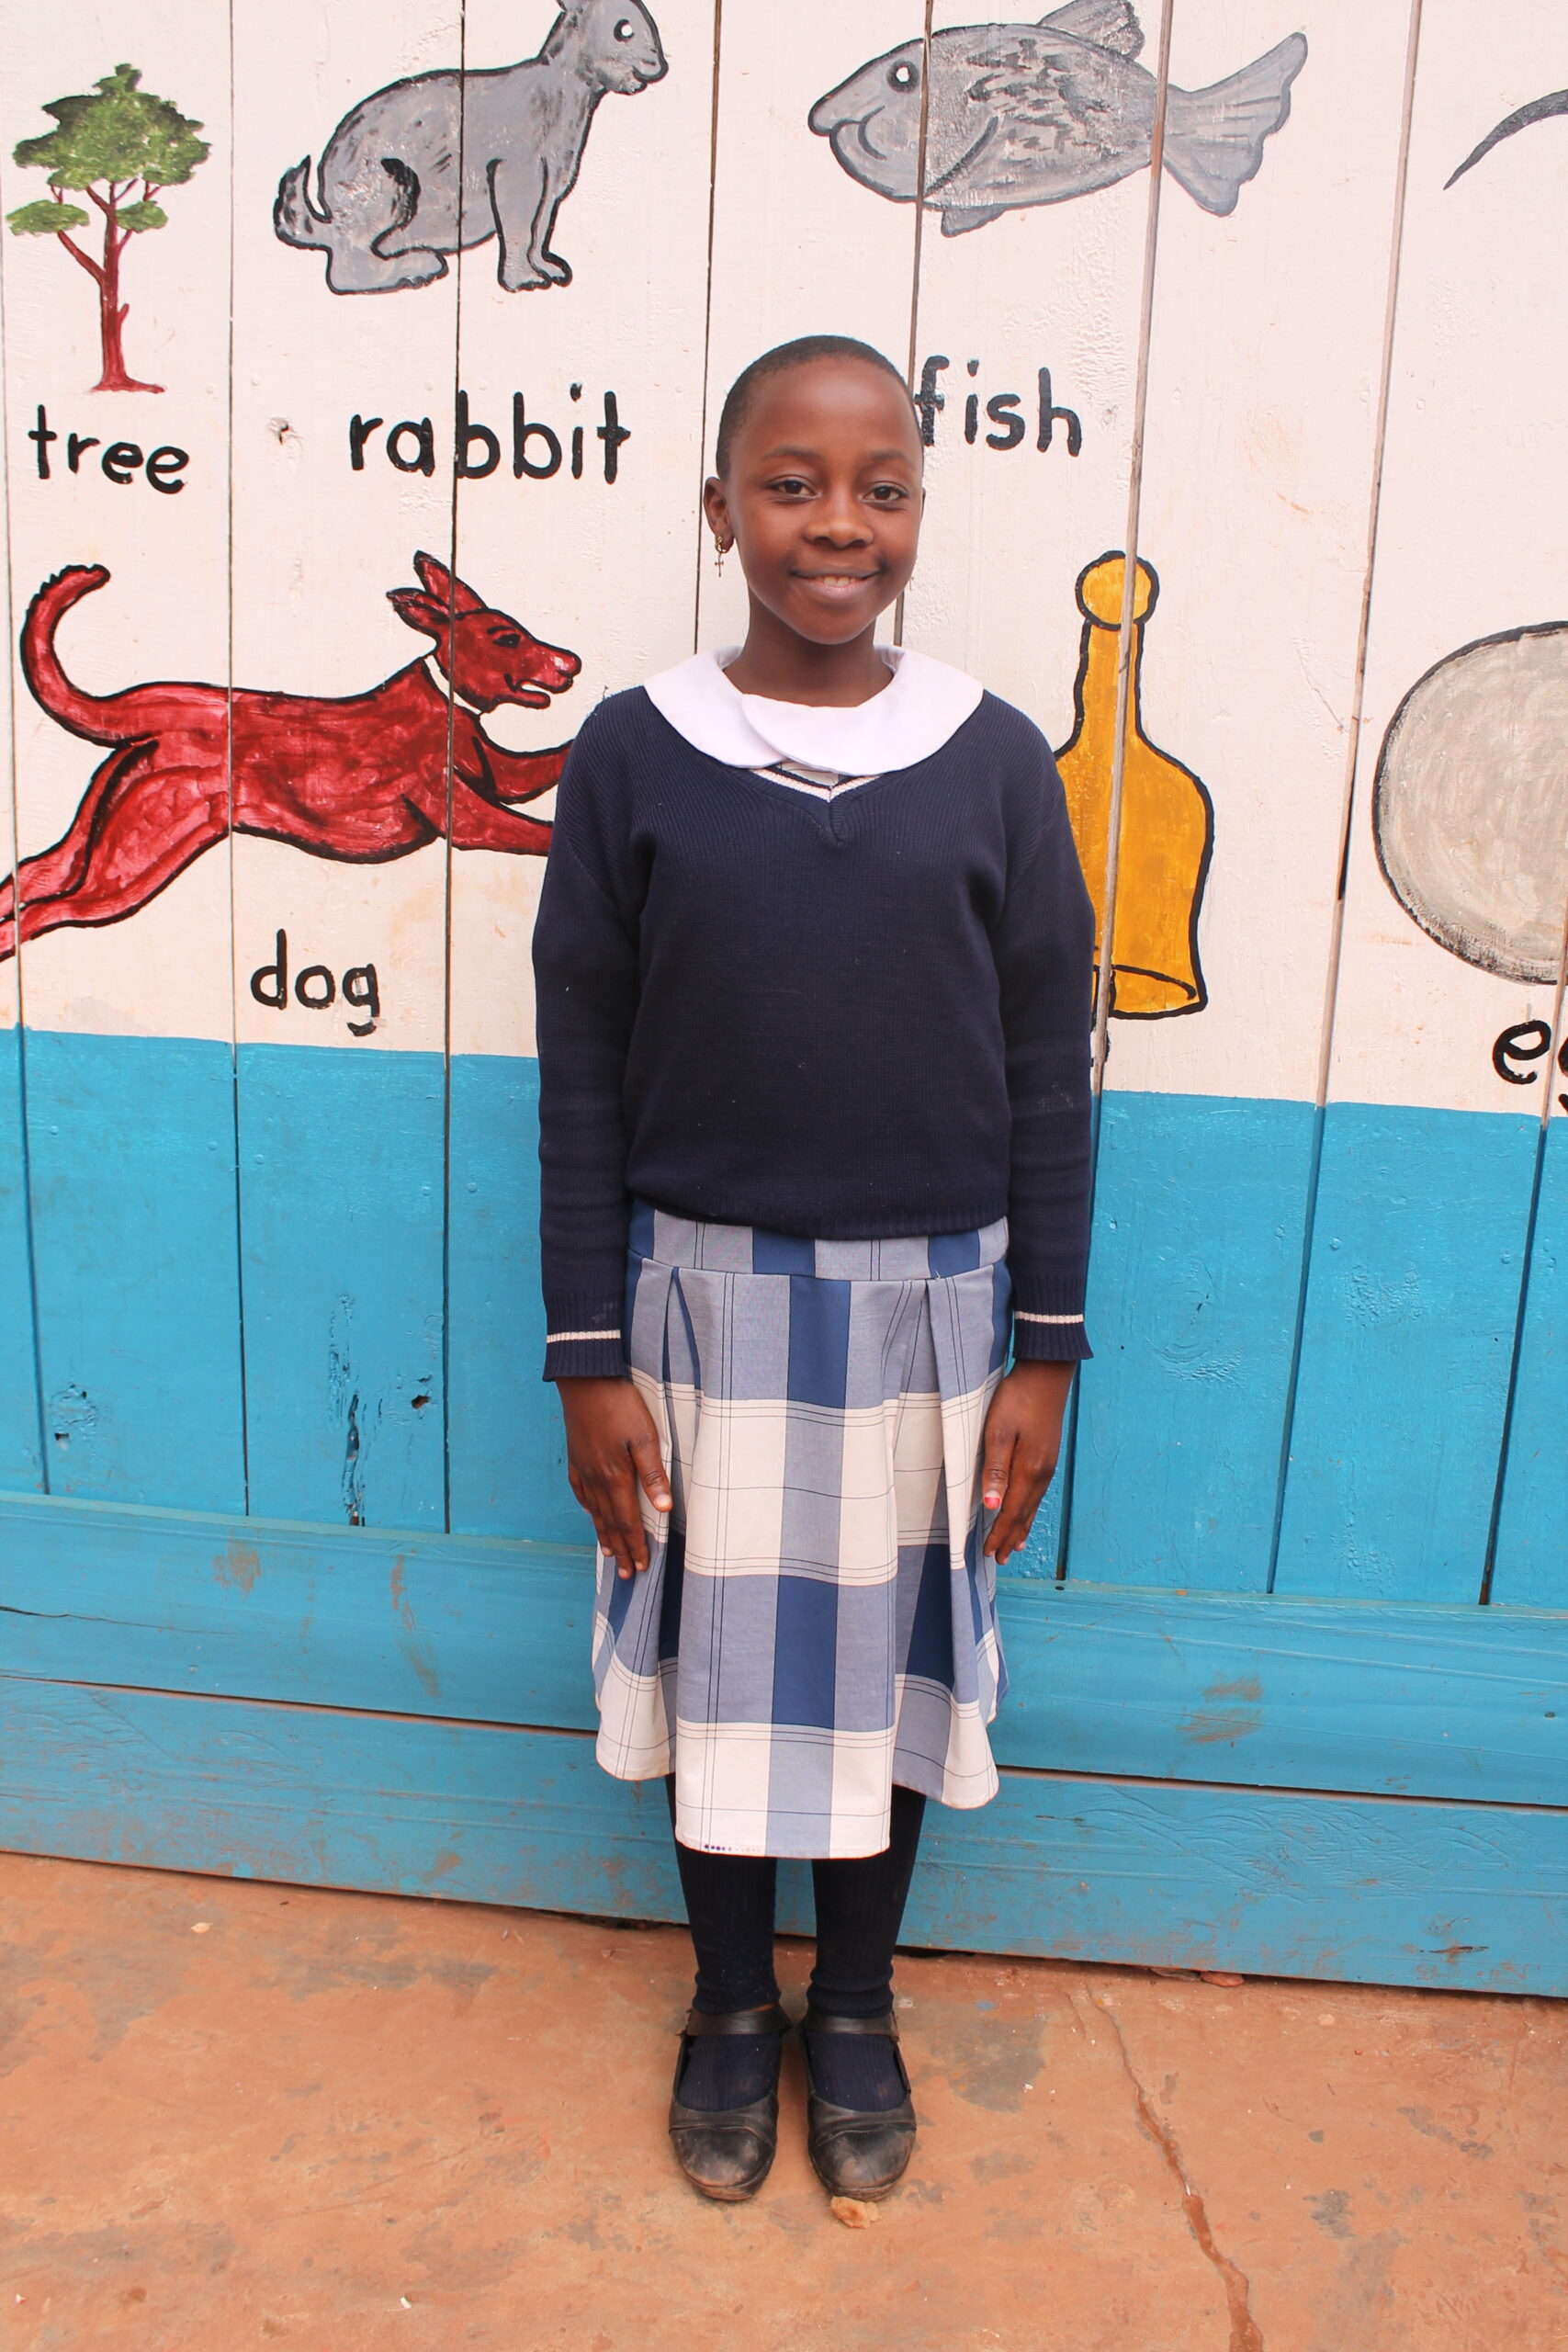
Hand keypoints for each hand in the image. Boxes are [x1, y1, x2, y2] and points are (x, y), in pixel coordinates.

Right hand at [558, 1377, 671, 1578]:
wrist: (586, 1381)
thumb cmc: (620, 1405)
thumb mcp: (646, 1436)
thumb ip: (654, 1473)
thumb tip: (664, 1509)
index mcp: (616, 1477)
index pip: (628, 1521)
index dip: (636, 1545)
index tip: (642, 1566)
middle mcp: (597, 1479)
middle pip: (610, 1523)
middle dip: (621, 1550)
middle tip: (628, 1574)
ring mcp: (583, 1468)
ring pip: (594, 1511)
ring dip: (603, 1535)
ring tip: (610, 1555)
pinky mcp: (575, 1457)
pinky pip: (580, 1490)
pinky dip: (587, 1507)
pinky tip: (589, 1513)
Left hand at [980, 1361, 1074, 1564]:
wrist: (1046, 1374)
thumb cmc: (1017, 1399)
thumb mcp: (998, 1432)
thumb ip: (995, 1470)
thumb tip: (992, 1506)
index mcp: (1028, 1471)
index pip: (1010, 1512)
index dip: (999, 1534)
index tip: (987, 1553)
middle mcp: (1041, 1473)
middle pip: (1023, 1514)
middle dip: (1010, 1538)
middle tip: (1000, 1559)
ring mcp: (1047, 1465)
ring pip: (1032, 1505)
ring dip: (1021, 1527)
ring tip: (1015, 1546)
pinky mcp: (1047, 1455)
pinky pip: (1037, 1493)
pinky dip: (1029, 1509)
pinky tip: (1027, 1509)